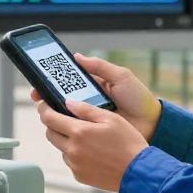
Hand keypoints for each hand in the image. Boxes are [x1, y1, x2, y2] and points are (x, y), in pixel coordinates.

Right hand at [28, 53, 161, 141]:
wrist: (153, 125)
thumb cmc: (139, 99)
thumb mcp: (121, 76)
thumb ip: (100, 67)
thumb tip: (77, 57)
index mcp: (93, 87)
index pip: (68, 83)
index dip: (52, 82)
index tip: (39, 81)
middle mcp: (88, 103)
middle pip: (61, 100)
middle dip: (48, 98)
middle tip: (39, 98)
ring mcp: (89, 120)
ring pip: (65, 117)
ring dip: (54, 115)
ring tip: (47, 112)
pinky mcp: (93, 136)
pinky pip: (75, 132)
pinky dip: (66, 130)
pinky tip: (60, 128)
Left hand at [35, 97, 147, 191]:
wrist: (138, 173)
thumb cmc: (128, 143)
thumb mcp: (110, 118)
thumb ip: (86, 109)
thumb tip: (68, 103)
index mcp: (79, 132)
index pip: (49, 118)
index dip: (43, 109)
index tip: (43, 104)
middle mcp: (73, 149)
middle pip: (50, 134)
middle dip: (52, 124)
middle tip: (62, 117)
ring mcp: (75, 165)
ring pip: (61, 147)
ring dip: (65, 139)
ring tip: (84, 135)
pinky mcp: (79, 176)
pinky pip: (70, 161)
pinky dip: (74, 153)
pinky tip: (91, 151)